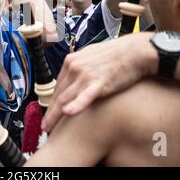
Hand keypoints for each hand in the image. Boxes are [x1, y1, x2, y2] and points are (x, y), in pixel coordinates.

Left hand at [41, 32, 157, 132]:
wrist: (135, 51)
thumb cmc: (115, 54)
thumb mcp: (90, 56)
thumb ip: (79, 67)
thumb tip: (73, 77)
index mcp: (71, 61)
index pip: (58, 86)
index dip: (52, 102)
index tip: (49, 113)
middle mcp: (74, 68)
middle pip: (58, 94)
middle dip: (50, 112)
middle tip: (44, 126)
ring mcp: (85, 75)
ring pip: (65, 99)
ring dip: (54, 115)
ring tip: (48, 128)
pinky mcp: (99, 83)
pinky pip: (85, 96)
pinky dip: (75, 105)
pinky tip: (67, 113)